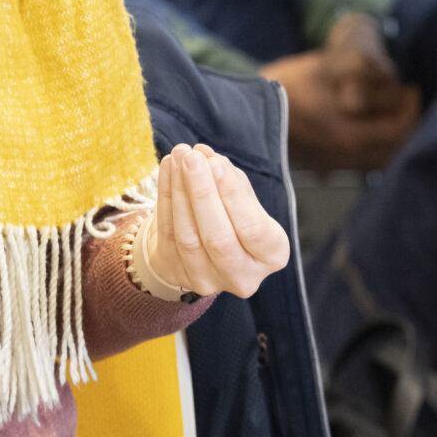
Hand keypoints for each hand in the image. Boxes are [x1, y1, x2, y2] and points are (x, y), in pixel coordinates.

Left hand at [140, 144, 290, 299]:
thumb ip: (228, 177)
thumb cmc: (231, 214)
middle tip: (192, 158)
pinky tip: (167, 169)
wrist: (202, 243)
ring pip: (189, 237)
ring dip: (180, 192)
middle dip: (202, 193)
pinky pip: (168, 234)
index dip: (232, 195)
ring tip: (178, 157)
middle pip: (219, 238)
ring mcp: (209, 281)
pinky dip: (165, 197)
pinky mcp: (177, 274)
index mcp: (272, 255)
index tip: (216, 163)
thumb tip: (205, 156)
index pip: (254, 229)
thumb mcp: (240, 196)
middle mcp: (244, 276)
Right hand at [263, 15, 419, 171]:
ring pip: (381, 158)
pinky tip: (373, 131)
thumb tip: (390, 82)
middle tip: (407, 101)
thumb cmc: (289, 84)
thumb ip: (360, 71)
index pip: (397, 130)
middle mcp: (344, 156)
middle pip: (394, 148)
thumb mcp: (324, 66)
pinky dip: (378, 149)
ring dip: (393, 138)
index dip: (410, 110)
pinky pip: (365, 163)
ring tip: (393, 115)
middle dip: (406, 124)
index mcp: (346, 134)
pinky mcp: (326, 166)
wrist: (249, 109)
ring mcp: (335, 163)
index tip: (411, 90)